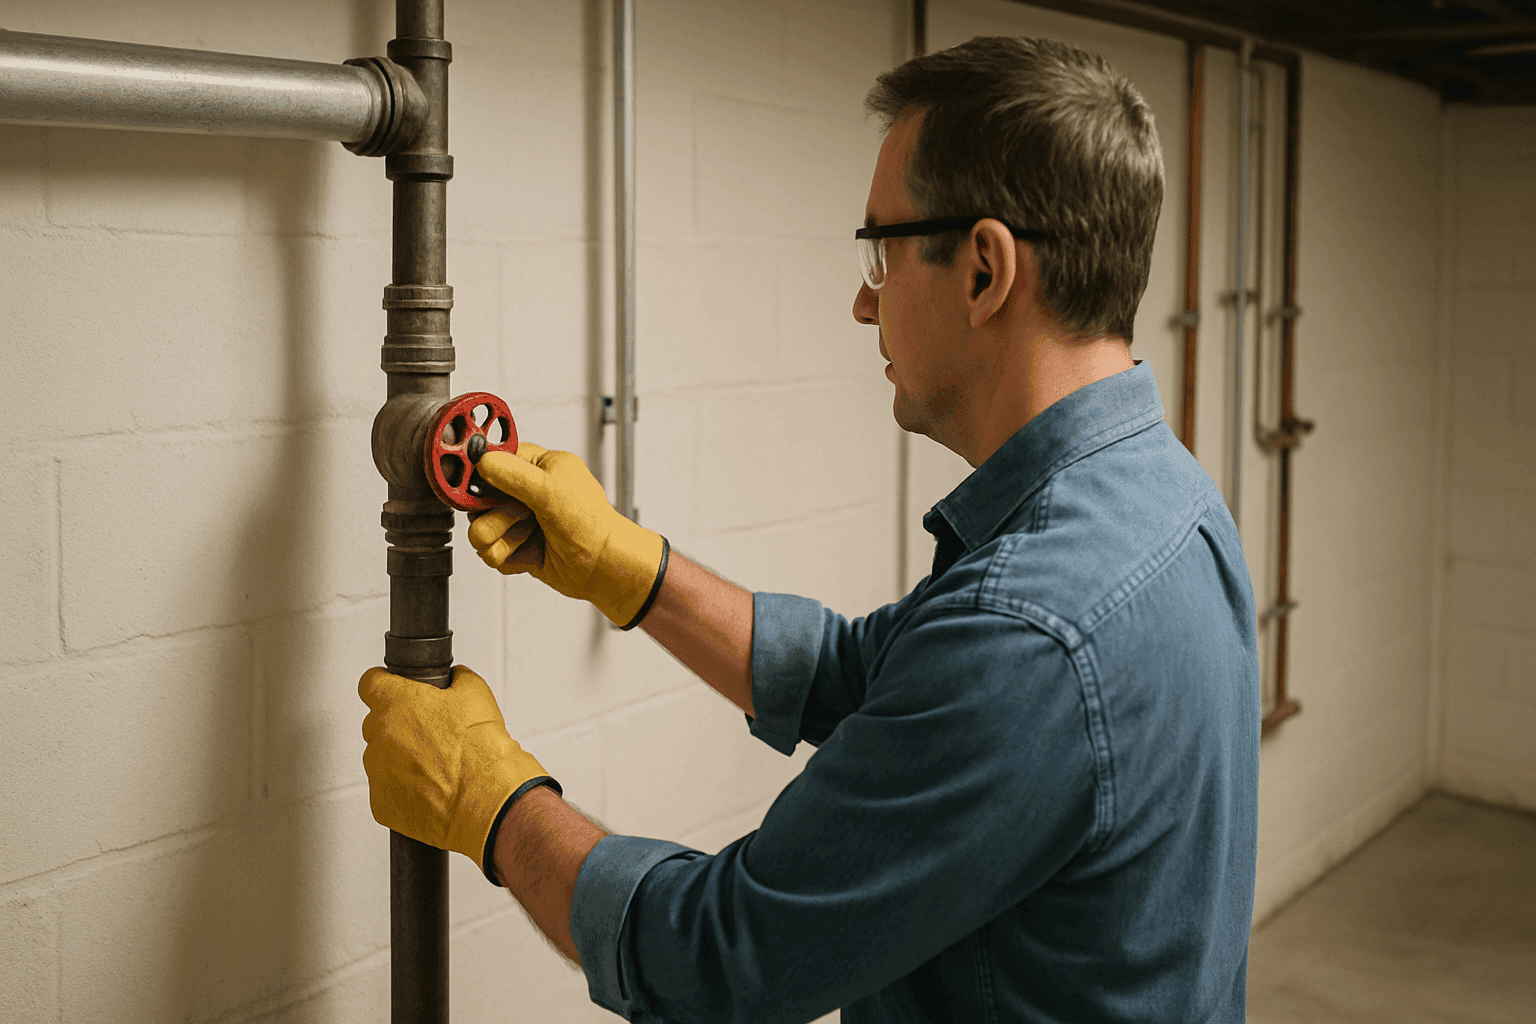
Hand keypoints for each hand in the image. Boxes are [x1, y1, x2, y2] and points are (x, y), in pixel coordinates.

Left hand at [359, 664, 557, 884]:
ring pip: (381, 759)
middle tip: (429, 734)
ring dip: (400, 759)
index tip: (392, 689)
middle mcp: (379, 735)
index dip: (384, 684)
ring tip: (435, 766)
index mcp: (395, 703)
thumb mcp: (475, 692)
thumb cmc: (479, 748)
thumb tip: (455, 679)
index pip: (370, 683)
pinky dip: (404, 789)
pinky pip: (387, 791)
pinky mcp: (381, 803)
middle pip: (377, 723)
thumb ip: (455, 678)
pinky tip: (431, 788)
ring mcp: (377, 771)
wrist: (485, 797)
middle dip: (399, 726)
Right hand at [467, 443, 668, 627]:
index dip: (481, 475)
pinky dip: (510, 557)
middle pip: (478, 500)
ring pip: (480, 529)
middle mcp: (525, 492)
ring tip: (530, 535)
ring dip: (503, 538)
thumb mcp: (550, 490)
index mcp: (537, 467)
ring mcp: (519, 521)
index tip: (483, 489)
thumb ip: (513, 473)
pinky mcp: (516, 547)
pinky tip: (533, 553)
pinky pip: (490, 553)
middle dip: (496, 515)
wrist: (603, 567)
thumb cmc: (590, 524)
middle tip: (522, 516)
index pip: (493, 460)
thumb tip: (484, 460)